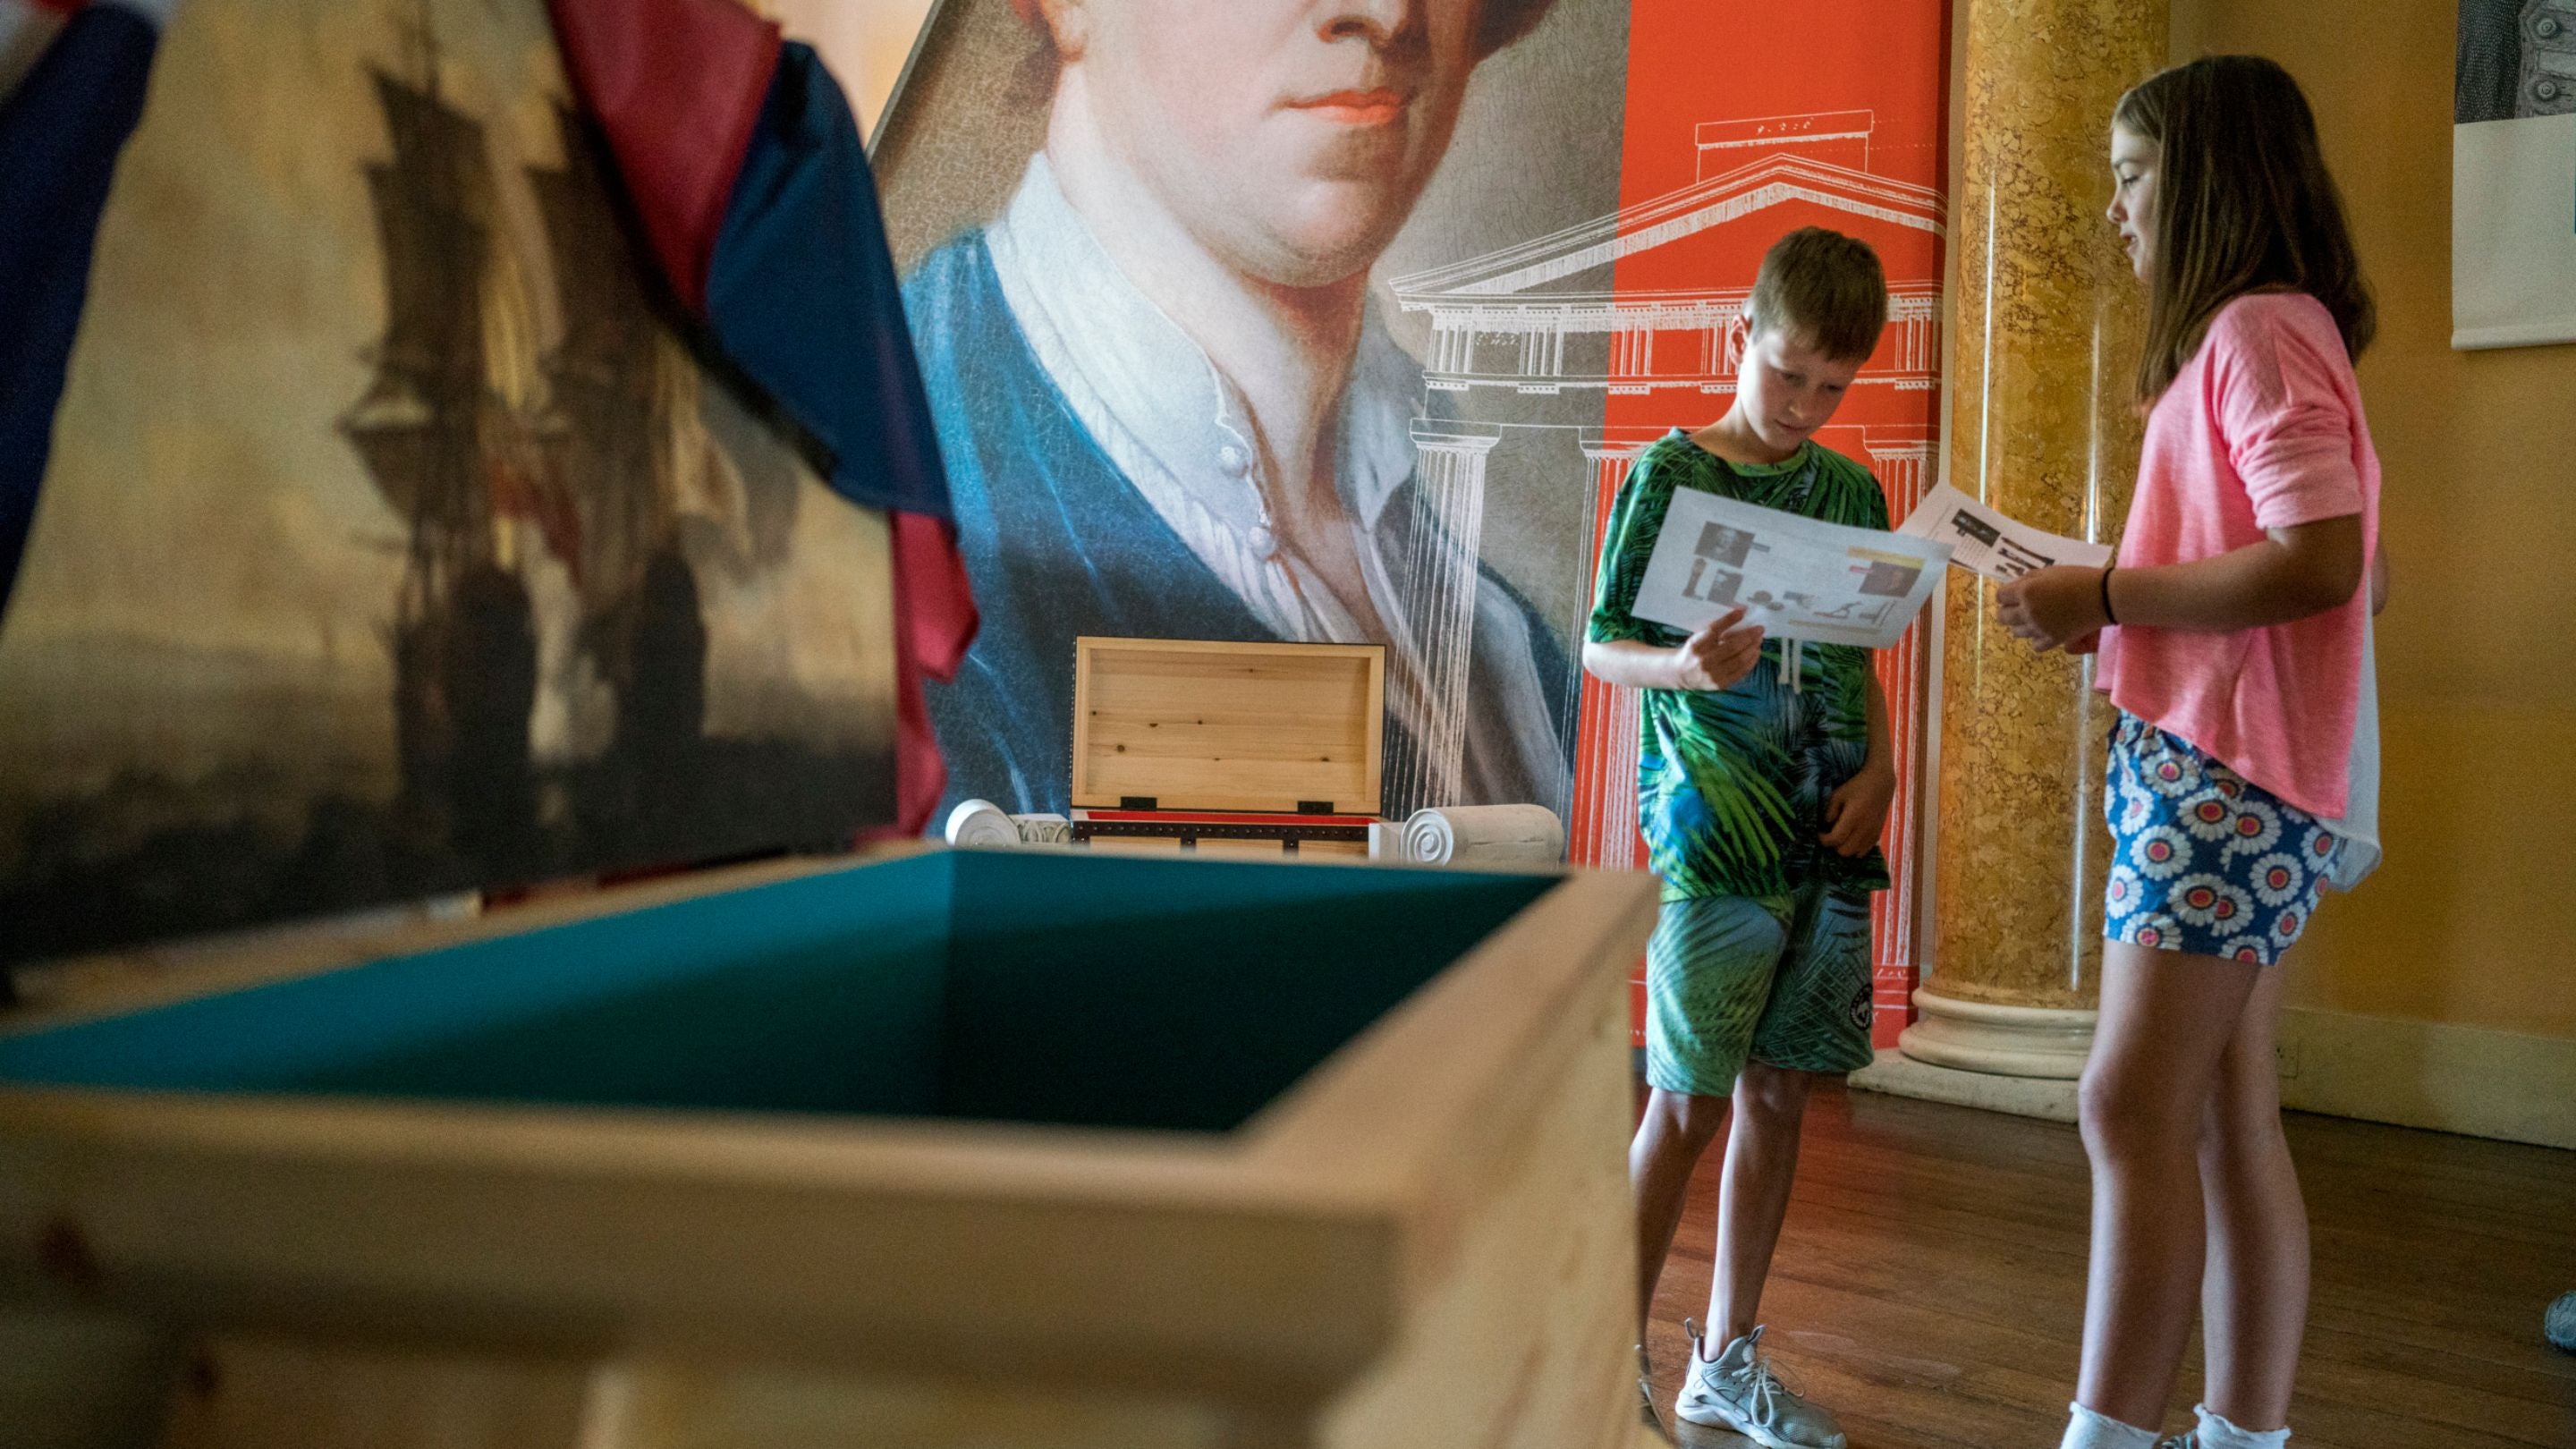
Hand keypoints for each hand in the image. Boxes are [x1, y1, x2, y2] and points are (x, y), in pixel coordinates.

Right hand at [1673, 607, 1764, 690]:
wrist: (1681, 674)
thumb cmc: (1694, 651)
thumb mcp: (1699, 637)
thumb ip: (1716, 630)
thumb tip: (1740, 614)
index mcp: (1696, 645)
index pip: (1714, 630)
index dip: (1729, 620)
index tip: (1742, 611)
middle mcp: (1703, 660)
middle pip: (1731, 646)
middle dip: (1749, 636)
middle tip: (1759, 629)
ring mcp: (1712, 674)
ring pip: (1739, 660)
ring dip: (1752, 648)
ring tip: (1759, 640)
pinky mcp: (1720, 684)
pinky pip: (1740, 672)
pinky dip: (1751, 661)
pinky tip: (1755, 652)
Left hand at [1821, 761, 1894, 856]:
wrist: (1880, 783)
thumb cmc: (1857, 786)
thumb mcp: (1838, 794)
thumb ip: (1830, 810)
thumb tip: (1826, 825)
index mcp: (1853, 817)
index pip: (1835, 839)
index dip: (1823, 839)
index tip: (1819, 833)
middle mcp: (1864, 828)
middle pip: (1844, 851)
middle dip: (1834, 845)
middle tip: (1830, 834)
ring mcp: (1872, 833)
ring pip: (1855, 854)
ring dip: (1845, 848)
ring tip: (1841, 837)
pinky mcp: (1878, 834)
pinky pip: (1865, 851)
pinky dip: (1856, 849)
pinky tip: (1851, 838)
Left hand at [1997, 565, 2111, 653]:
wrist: (2104, 597)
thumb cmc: (2078, 578)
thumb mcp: (2050, 571)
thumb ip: (2029, 579)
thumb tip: (2015, 586)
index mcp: (2026, 591)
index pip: (2000, 596)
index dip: (2006, 594)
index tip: (2013, 593)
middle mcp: (2028, 612)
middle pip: (2003, 617)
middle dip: (2008, 610)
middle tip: (2020, 605)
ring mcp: (2039, 629)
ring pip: (2016, 632)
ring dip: (2021, 624)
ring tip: (2035, 616)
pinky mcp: (2053, 640)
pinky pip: (2034, 645)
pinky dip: (2037, 638)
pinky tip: (2045, 629)